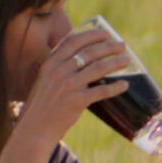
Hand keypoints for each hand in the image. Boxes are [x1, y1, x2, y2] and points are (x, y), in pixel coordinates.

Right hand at [13, 24, 132, 144]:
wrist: (34, 129)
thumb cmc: (42, 106)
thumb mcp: (44, 81)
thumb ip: (59, 69)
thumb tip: (81, 62)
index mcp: (50, 64)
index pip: (73, 41)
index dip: (91, 35)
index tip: (105, 33)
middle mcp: (59, 71)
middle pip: (89, 52)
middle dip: (108, 47)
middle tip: (122, 45)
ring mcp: (68, 86)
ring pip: (98, 68)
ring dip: (115, 63)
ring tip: (126, 60)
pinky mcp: (76, 101)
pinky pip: (101, 91)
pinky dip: (115, 87)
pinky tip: (124, 85)